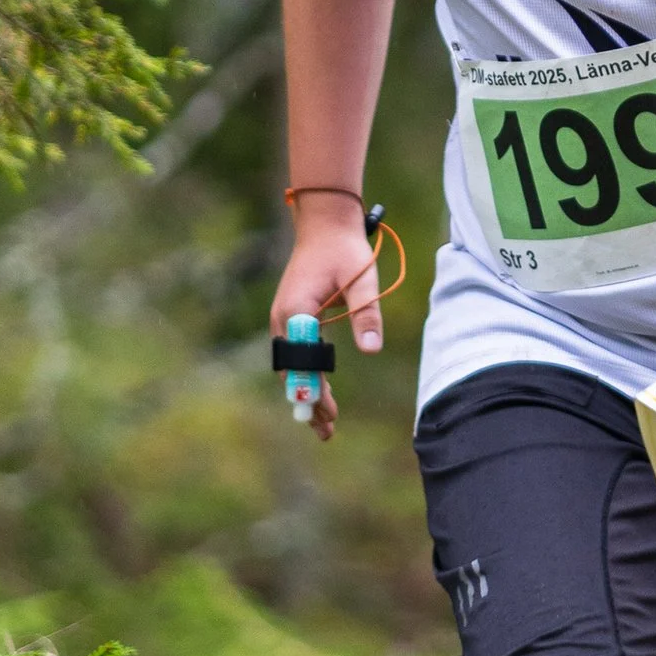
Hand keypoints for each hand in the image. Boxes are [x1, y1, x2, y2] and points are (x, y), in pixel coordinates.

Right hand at [271, 213, 385, 441]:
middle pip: (293, 369)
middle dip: (309, 400)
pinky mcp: (291, 317)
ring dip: (306, 392)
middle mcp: (283, 319)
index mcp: (296, 311)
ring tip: (323, 423)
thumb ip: (366, 314)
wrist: (326, 225)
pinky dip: (306, 375)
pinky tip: (318, 392)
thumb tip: (372, 350)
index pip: (302, 361)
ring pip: (293, 365)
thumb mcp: (362, 280)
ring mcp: (284, 319)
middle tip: (327, 429)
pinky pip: (296, 354)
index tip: (324, 413)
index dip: (313, 389)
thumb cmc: (345, 250)